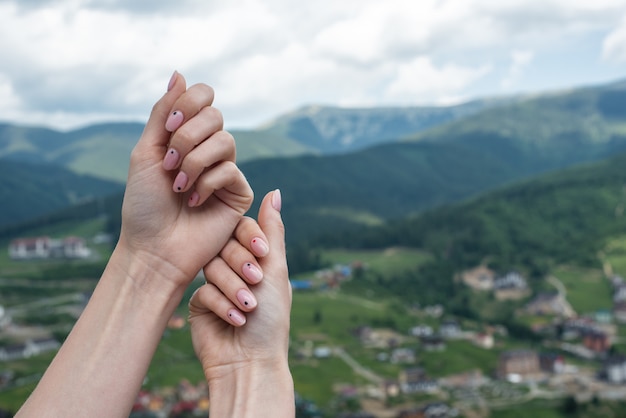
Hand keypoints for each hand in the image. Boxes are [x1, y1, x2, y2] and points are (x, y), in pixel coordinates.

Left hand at [118, 72, 252, 287]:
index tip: (167, 129)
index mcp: (187, 136)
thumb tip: (179, 72)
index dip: (188, 104)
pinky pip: (230, 170)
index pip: (203, 96)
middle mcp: (209, 150)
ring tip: (180, 187)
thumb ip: (163, 113)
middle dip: (186, 138)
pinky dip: (207, 183)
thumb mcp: (146, 152)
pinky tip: (195, 201)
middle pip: (215, 115)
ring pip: (225, 141)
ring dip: (194, 163)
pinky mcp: (239, 193)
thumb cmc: (145, 204)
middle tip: (169, 165)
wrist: (153, 247)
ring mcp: (226, 171)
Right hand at [189, 189, 291, 378]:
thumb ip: (271, 230)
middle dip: (241, 269)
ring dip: (232, 289)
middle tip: (255, 285)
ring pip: (212, 267)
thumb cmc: (271, 318)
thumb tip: (274, 190)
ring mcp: (216, 285)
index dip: (250, 240)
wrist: (250, 362)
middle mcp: (235, 268)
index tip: (262, 258)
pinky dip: (219, 304)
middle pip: (225, 247)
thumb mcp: (276, 269)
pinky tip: (233, 320)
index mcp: (256, 258)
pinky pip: (202, 290)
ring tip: (247, 309)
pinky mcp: (199, 303)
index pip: (244, 230)